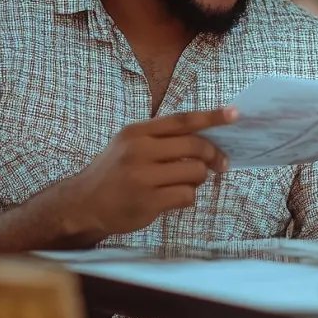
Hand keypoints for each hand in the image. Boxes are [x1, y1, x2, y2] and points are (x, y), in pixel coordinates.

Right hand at [60, 106, 237, 240]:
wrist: (82, 204)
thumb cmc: (113, 172)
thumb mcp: (129, 145)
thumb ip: (161, 138)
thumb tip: (205, 136)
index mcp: (137, 133)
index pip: (182, 120)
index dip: (212, 116)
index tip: (235, 114)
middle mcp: (139, 151)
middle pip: (194, 146)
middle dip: (213, 155)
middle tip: (220, 163)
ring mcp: (143, 177)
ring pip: (195, 172)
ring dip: (198, 179)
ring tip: (184, 183)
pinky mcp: (148, 201)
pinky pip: (187, 195)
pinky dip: (188, 197)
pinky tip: (174, 198)